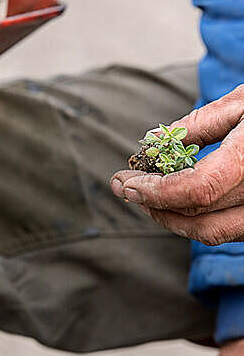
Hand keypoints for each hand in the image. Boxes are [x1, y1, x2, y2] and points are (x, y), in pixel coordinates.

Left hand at [111, 85, 243, 244]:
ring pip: (214, 232)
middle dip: (153, 204)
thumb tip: (155, 143)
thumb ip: (201, 123)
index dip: (154, 191)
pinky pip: (231, 228)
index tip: (125, 183)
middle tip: (126, 187)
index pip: (195, 191)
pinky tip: (178, 202)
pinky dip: (198, 220)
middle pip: (198, 215)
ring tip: (147, 198)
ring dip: (172, 218)